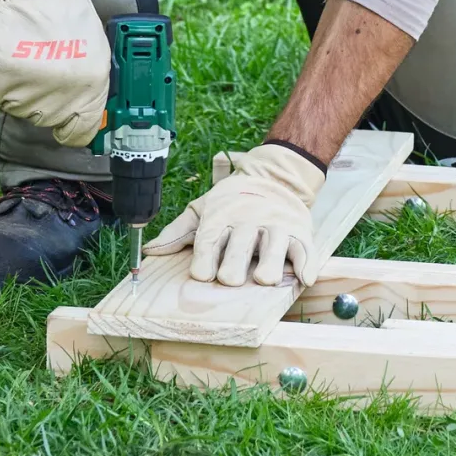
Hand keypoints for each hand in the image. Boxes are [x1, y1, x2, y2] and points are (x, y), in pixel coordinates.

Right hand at [0, 0, 108, 146]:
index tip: (72, 124)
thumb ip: (94, 89)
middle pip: (48, 120)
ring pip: (21, 107)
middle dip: (48, 99)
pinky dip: (0, 79)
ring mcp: (26, 93)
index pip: (80, 134)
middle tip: (48, 68)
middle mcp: (59, 98)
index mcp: (89, 92)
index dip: (76, 128)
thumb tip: (93, 117)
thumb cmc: (69, 18)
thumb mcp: (98, 55)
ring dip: (23, 89)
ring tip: (31, 57)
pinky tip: (13, 56)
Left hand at [141, 143, 325, 286]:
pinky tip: (301, 279)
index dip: (204, 265)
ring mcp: (277, 226)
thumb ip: (177, 232)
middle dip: (232, 272)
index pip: (209, 244)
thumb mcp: (203, 209)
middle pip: (238, 255)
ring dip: (267, 271)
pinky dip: (305, 267)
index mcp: (222, 216)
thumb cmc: (233, 200)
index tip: (204, 275)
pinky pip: (305, 251)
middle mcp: (249, 220)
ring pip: (273, 254)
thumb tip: (150, 251)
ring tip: (262, 278)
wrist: (275, 176)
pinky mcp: (301, 232)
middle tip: (232, 278)